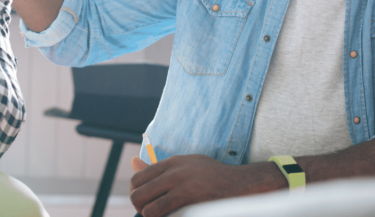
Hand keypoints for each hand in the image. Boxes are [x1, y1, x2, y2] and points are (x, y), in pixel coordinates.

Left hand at [129, 155, 285, 216]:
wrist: (241, 185)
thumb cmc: (214, 179)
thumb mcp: (187, 167)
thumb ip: (159, 168)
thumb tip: (133, 162)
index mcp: (172, 162)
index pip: (138, 177)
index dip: (137, 194)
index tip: (146, 204)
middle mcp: (173, 169)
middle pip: (136, 190)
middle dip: (137, 205)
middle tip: (149, 214)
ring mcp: (179, 182)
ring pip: (142, 201)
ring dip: (145, 214)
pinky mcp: (187, 195)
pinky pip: (156, 210)